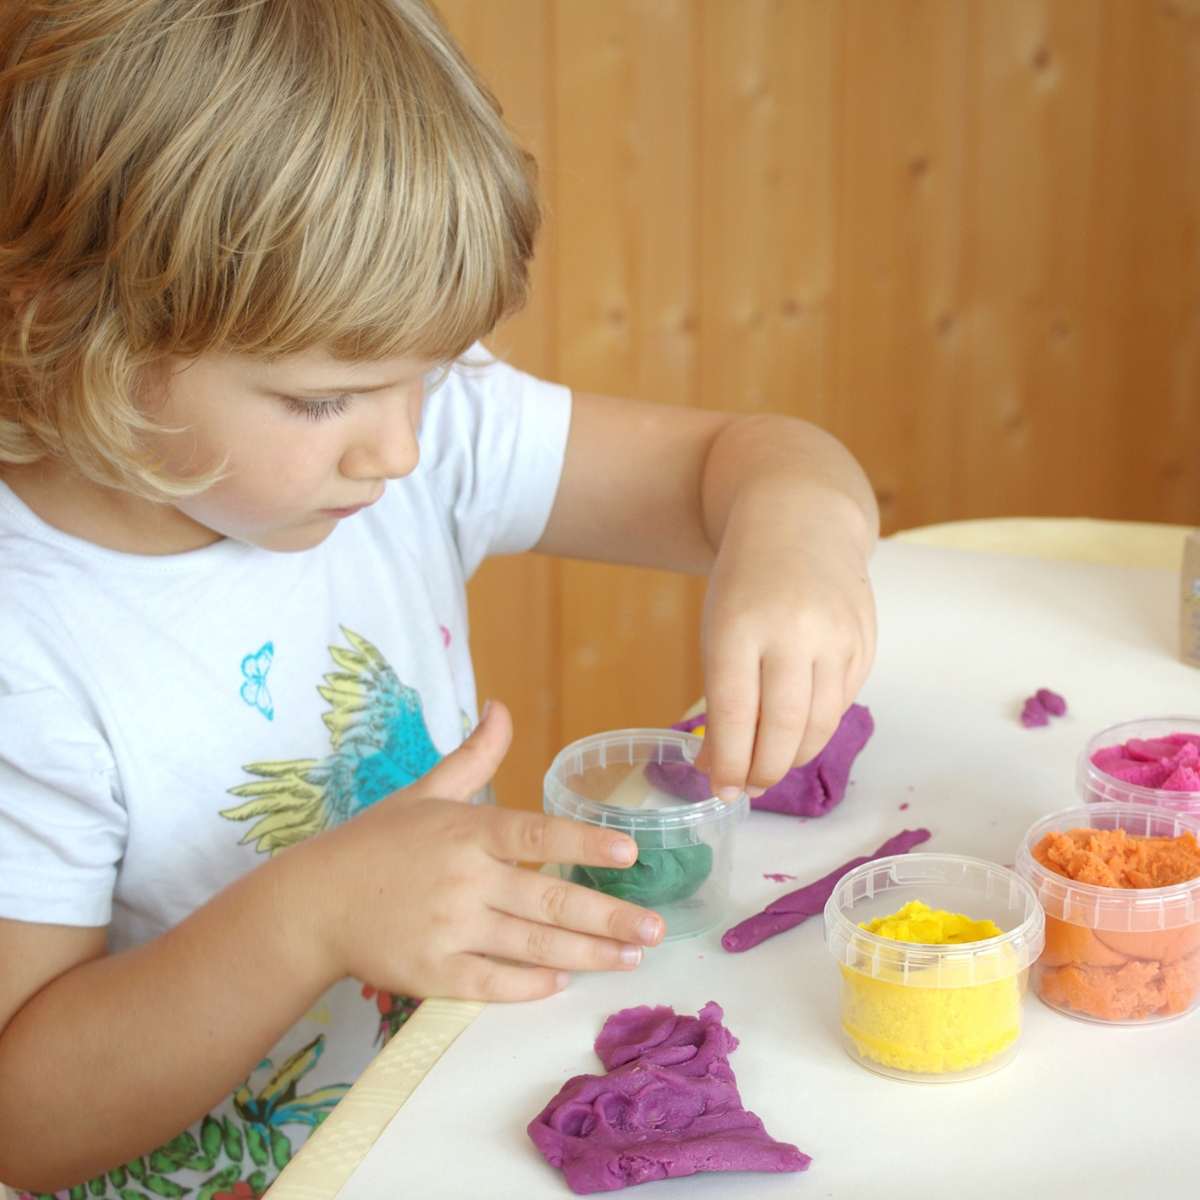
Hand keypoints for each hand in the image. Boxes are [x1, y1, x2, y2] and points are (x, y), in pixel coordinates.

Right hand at [287, 702, 664, 1001]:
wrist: (311, 903)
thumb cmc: (375, 844)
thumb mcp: (425, 791)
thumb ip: (475, 756)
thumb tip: (502, 706)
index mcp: (466, 830)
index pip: (538, 833)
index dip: (586, 841)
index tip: (630, 851)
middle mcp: (463, 878)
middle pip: (549, 898)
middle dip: (608, 915)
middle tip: (655, 928)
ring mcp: (448, 928)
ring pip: (532, 945)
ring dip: (587, 953)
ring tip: (630, 956)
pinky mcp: (431, 973)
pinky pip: (492, 982)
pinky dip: (530, 985)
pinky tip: (563, 983)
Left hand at [695, 485, 875, 799]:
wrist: (801, 521)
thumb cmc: (747, 582)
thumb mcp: (717, 628)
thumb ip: (721, 696)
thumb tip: (716, 768)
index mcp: (739, 625)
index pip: (733, 712)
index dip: (727, 761)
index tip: (719, 789)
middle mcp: (793, 630)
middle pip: (782, 727)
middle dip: (763, 770)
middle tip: (747, 789)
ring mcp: (836, 635)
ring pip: (820, 723)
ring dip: (793, 757)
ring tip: (770, 767)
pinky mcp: (865, 641)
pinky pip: (842, 703)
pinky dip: (818, 727)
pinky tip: (798, 733)